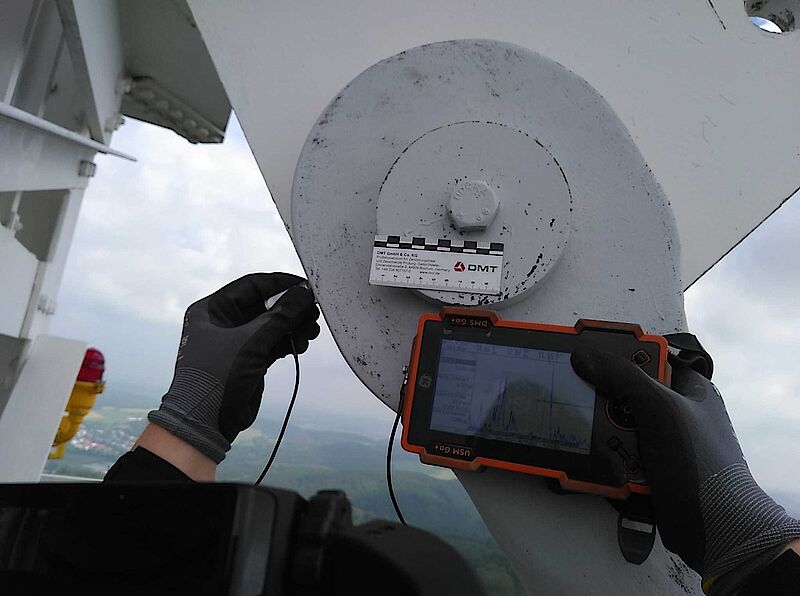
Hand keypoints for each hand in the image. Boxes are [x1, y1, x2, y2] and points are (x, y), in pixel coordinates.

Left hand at [148, 273, 319, 463]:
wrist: (206, 422)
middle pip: (265, 305)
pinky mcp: (248, 359)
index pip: (252, 286)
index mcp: (213, 309)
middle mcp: (223, 321)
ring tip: (310, 334)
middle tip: (312, 315)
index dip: (280, 284)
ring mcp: (236, 341)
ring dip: (293, 327)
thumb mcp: (250, 342)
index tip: (306, 287)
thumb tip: (303, 294)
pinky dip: (287, 342)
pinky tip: (301, 344)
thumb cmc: (217, 376)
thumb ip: (280, 316)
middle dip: (290, 309)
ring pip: (271, 324)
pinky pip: (272, 342)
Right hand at [571, 345, 799, 593]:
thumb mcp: (661, 408)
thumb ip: (623, 378)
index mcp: (689, 389)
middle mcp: (675, 413)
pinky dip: (600, 453)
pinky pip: (616, 454)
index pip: (652, 357)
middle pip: (628, 391)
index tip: (587, 349)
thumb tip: (582, 355)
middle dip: (602, 393)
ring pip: (618, 424)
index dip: (623, 351)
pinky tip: (579, 449)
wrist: (714, 528)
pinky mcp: (647, 471)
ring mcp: (661, 444)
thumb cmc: (698, 460)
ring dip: (597, 427)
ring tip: (570, 421)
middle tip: (571, 386)